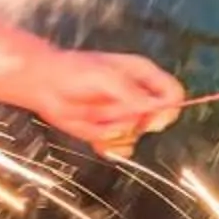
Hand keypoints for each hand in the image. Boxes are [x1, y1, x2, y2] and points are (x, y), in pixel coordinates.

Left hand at [0, 45, 186, 156]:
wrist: (46, 85)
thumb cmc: (73, 71)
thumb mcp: (104, 76)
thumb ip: (129, 92)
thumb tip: (151, 107)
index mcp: (143, 75)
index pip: (173, 93)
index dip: (167, 109)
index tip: (149, 119)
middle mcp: (137, 96)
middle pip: (158, 119)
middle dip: (138, 123)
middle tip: (118, 119)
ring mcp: (124, 114)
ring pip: (136, 135)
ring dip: (118, 133)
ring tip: (97, 120)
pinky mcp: (109, 130)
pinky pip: (122, 147)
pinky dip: (111, 147)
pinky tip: (97, 141)